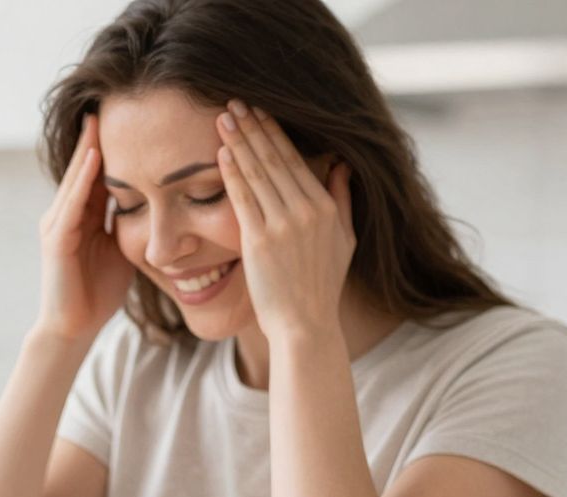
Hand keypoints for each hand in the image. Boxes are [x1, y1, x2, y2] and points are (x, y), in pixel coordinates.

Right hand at [35, 113, 136, 344]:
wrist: (74, 328)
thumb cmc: (98, 293)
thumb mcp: (122, 250)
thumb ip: (131, 224)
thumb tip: (158, 204)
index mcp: (82, 216)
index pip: (98, 172)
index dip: (113, 145)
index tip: (131, 117)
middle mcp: (65, 214)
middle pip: (84, 167)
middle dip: (96, 136)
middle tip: (112, 101)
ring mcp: (58, 226)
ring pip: (76, 179)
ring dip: (89, 149)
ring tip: (101, 119)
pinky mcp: (57, 241)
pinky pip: (72, 204)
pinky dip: (84, 180)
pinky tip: (97, 158)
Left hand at [216, 102, 353, 340]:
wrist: (305, 324)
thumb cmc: (321, 286)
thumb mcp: (344, 240)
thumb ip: (341, 200)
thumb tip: (341, 165)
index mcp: (324, 206)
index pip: (294, 159)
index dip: (274, 132)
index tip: (259, 110)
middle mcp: (305, 211)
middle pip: (273, 158)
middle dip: (252, 127)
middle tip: (234, 101)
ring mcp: (282, 225)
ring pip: (257, 173)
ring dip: (238, 142)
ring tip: (223, 118)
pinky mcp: (259, 241)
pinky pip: (242, 199)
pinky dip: (232, 173)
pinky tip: (222, 152)